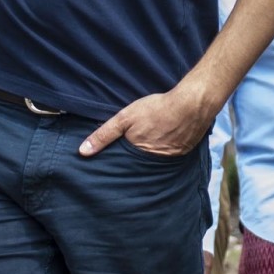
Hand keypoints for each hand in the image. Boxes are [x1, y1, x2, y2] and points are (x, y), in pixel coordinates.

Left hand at [78, 85, 213, 158]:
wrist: (191, 104)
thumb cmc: (156, 109)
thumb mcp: (124, 118)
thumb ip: (103, 135)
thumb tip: (82, 152)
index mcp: (137, 157)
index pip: (123, 168)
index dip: (117, 166)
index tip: (109, 168)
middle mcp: (154, 164)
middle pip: (138, 167)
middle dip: (133, 165)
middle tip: (129, 158)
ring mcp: (169, 160)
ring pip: (154, 164)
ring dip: (149, 160)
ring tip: (145, 151)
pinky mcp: (182, 154)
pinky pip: (169, 159)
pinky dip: (164, 153)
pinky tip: (163, 144)